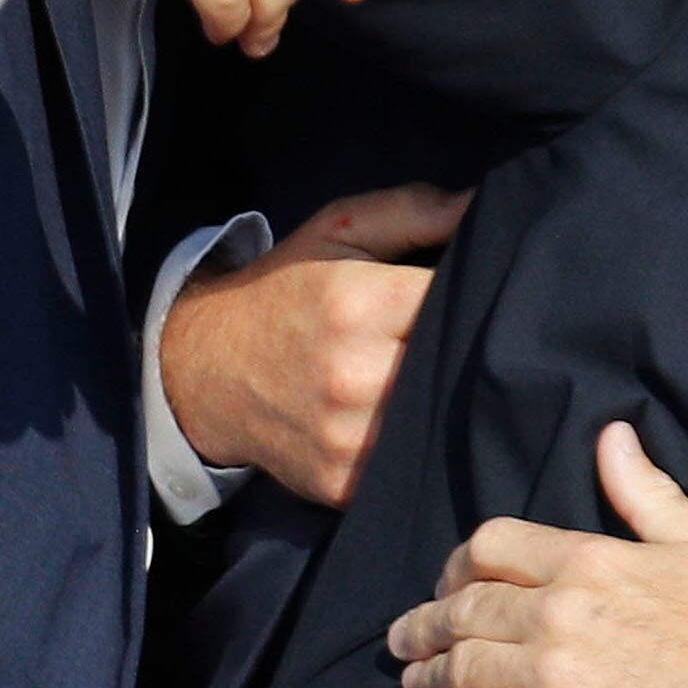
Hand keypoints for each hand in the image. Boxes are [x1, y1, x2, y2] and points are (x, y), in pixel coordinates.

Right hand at [162, 181, 465, 505]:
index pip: (457, 302)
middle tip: (470, 337)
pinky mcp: (341, 483)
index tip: (485, 293)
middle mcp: (353, 375)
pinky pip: (409, 465)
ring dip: (449, 400)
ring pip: (440, 420)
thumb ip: (415, 210)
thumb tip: (483, 204)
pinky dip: (419, 444)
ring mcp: (347, 437)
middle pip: (457, 366)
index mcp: (357, 305)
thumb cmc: (283, 292)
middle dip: (470, 349)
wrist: (202, 370)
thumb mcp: (338, 232)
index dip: (482, 296)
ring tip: (443, 377)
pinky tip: (414, 419)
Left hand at [391, 423, 687, 687]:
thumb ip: (646, 493)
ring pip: (458, 667)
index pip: (490, 547)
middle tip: (404, 637)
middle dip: (424, 622)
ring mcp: (554, 682)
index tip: (448, 581)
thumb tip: (612, 436)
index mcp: (593, 562)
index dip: (457, 563)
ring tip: (412, 683)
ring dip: (425, 675)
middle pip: (461, 608)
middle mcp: (561, 617)